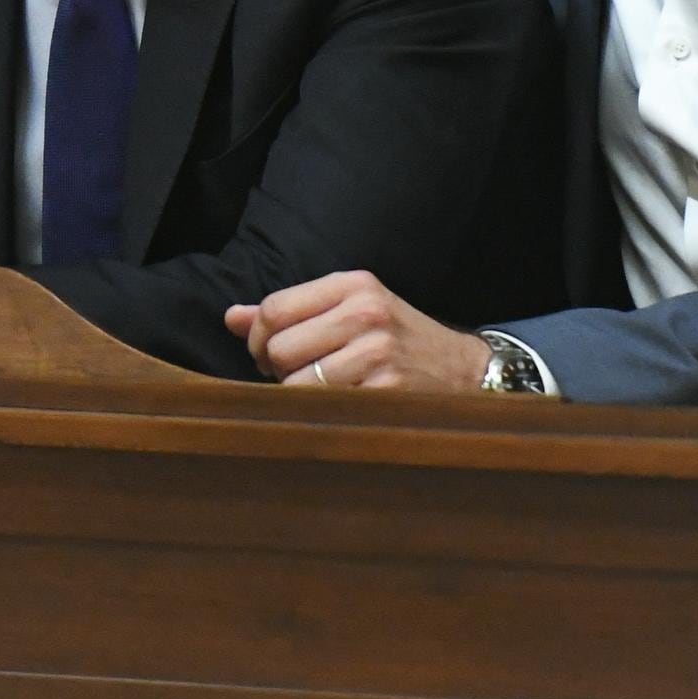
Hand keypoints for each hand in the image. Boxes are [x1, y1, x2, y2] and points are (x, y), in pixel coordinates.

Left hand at [222, 272, 491, 389]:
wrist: (466, 372)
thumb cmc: (399, 340)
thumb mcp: (352, 309)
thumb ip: (292, 310)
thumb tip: (231, 318)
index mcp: (354, 285)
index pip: (274, 308)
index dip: (257, 338)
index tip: (267, 354)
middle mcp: (366, 313)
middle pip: (278, 346)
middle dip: (275, 369)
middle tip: (296, 376)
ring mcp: (378, 353)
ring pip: (295, 382)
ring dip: (296, 395)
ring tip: (319, 391)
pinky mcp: (386, 392)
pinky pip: (324, 408)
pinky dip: (321, 413)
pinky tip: (340, 407)